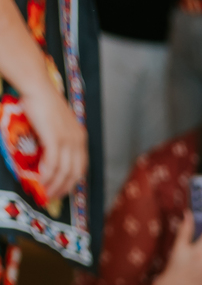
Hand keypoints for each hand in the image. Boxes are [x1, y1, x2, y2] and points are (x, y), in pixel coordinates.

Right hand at [22, 79, 87, 202]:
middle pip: (75, 173)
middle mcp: (78, 140)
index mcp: (80, 138)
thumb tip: (50, 157)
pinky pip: (53, 165)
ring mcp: (67, 140)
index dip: (72, 181)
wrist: (37, 86)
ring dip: (55, 185)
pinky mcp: (55, 139)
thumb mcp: (57, 124)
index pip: (80, 167)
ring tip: (46, 193)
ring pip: (64, 172)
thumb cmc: (43, 101)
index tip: (63, 190)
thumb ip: (59, 140)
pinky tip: (42, 182)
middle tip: (54, 197)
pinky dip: (47, 176)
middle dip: (64, 188)